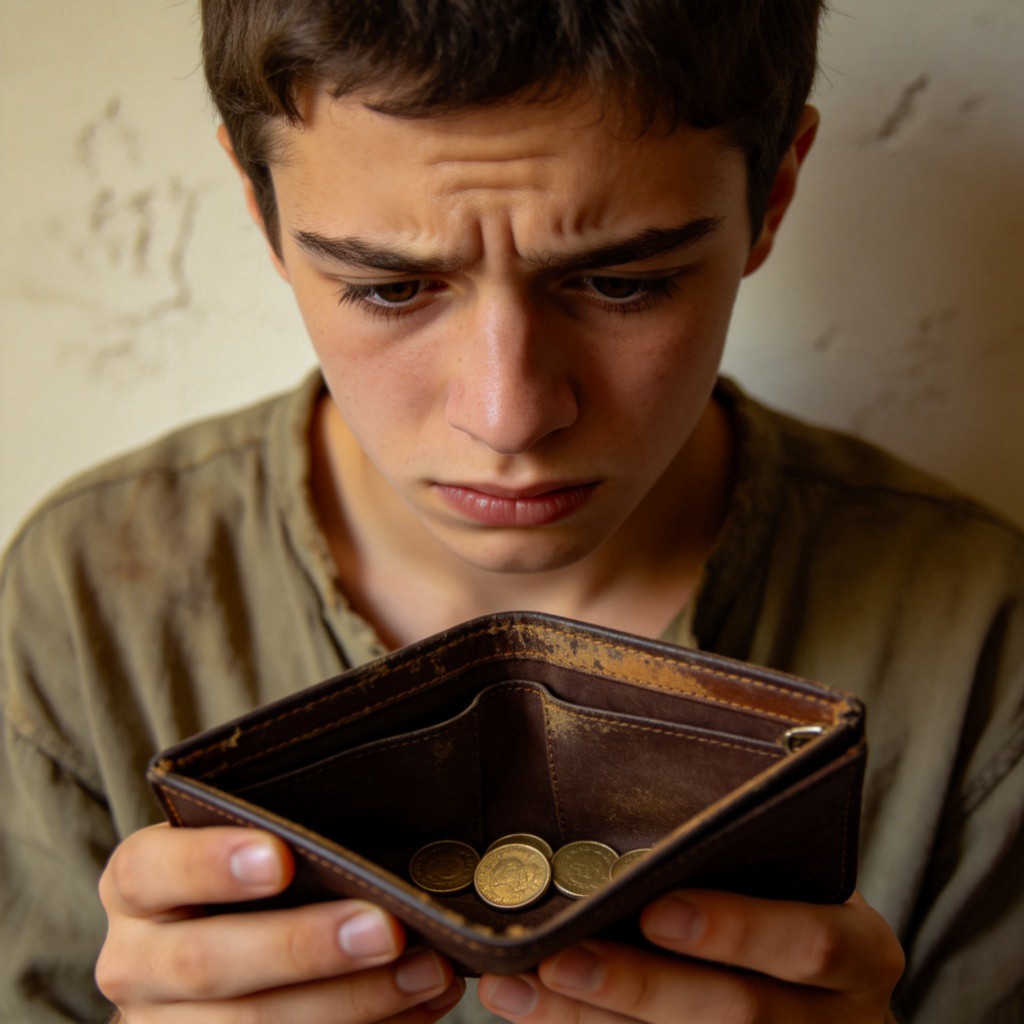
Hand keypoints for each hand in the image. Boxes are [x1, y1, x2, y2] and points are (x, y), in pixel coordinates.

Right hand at [96, 823, 463, 1021]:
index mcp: (137, 885)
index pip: (151, 869)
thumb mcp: (247, 845)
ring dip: (352, 1003)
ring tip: (429, 972)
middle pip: (205, 963)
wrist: (218, 953)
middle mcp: (135, 963)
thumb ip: (290, 838)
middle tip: (385, 929)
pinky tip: (421, 1007)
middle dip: (302, 947)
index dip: (210, 864)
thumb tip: (389, 850)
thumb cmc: (249, 879)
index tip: (281, 858)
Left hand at [477, 889, 904, 1022]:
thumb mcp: (792, 882)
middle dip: (640, 987)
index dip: (734, 929)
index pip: (810, 943)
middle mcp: (845, 1022)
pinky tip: (532, 1014)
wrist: (818, 1008)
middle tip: (560, 958)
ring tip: (518, 991)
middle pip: (741, 1015)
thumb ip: (738, 856)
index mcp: (861, 951)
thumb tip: (627, 839)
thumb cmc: (789, 909)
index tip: (655, 911)